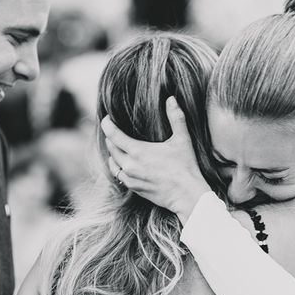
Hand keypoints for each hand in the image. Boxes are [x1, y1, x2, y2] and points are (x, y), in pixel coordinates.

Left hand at [101, 96, 210, 223]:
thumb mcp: (182, 139)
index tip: (106, 118)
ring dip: (112, 153)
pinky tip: (123, 163)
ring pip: (112, 163)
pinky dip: (118, 167)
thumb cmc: (186, 167)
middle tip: (112, 129)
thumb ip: (176, 117)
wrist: (187, 195)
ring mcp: (130, 178)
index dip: (107, 125)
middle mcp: (130, 165)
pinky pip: (119, 175)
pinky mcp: (134, 188)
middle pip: (111, 148)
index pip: (113, 135)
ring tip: (116, 145)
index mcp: (138, 151)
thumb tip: (171, 98)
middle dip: (110, 137)